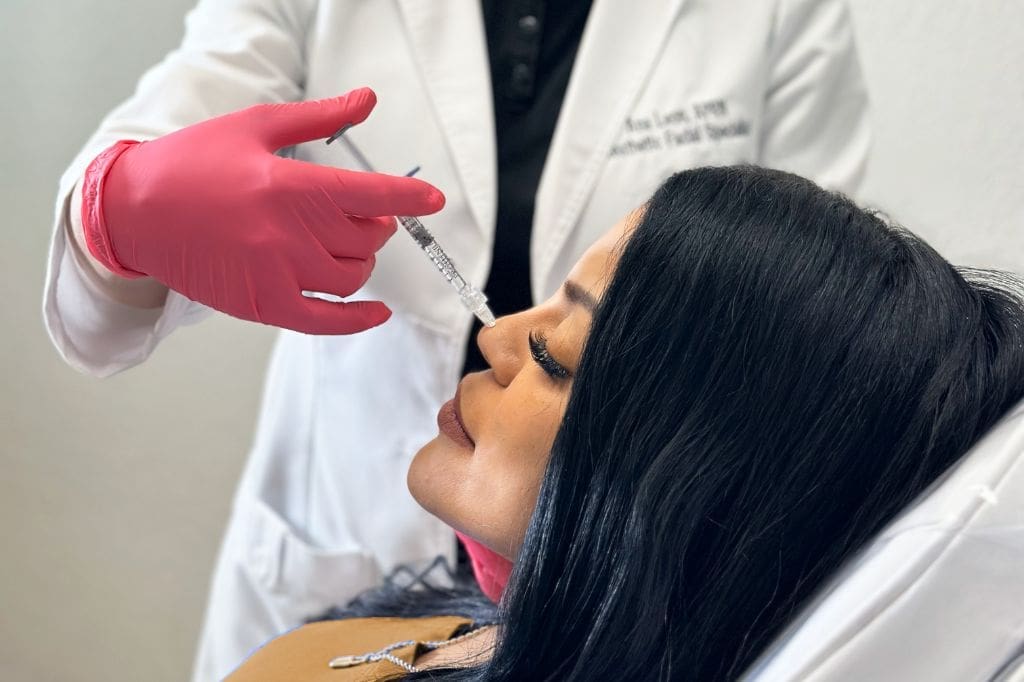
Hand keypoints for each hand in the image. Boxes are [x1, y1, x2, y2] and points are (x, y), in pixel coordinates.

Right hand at [80, 88, 443, 333]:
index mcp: (288, 185)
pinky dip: (359, 320)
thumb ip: (318, 117)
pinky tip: (376, 312)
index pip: (369, 195)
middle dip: (375, 226)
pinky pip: (326, 322)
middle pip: (366, 239)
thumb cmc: (193, 162)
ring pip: (352, 277)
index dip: (408, 198)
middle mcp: (287, 234)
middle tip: (362, 215)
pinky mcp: (262, 305)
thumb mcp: (255, 127)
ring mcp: (275, 274)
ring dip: (362, 261)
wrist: (134, 211)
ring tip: (347, 246)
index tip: (433, 200)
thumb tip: (367, 101)